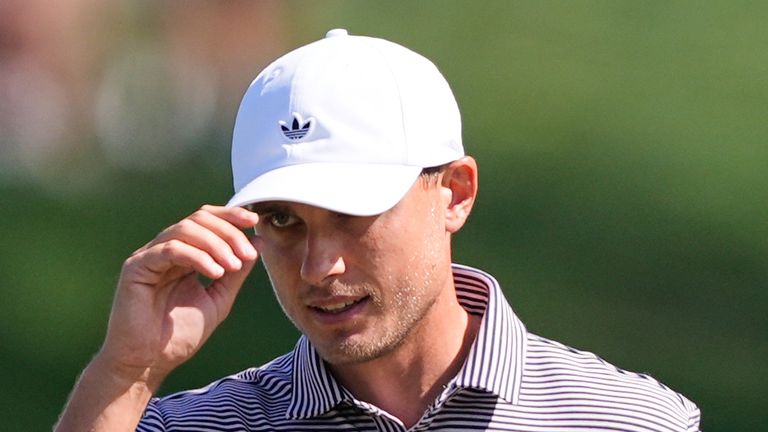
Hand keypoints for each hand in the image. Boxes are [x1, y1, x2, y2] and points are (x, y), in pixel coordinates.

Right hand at [97, 205, 259, 388]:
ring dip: (216, 244)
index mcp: (184, 254)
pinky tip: (214, 273)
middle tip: (247, 255)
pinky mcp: (137, 266)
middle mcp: (165, 249)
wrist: (149, 363)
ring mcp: (149, 256)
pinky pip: (170, 249)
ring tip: (232, 266)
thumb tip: (257, 241)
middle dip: (228, 232)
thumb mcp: (219, 298)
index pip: (207, 221)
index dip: (231, 216)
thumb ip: (236, 271)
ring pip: (185, 229)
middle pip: (199, 219)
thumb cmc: (178, 335)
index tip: (254, 221)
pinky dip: (197, 256)